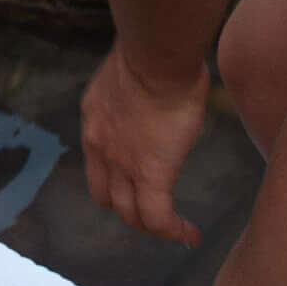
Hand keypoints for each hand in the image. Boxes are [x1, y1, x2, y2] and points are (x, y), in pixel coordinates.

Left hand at [77, 46, 211, 247]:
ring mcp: (122, 164)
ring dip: (151, 225)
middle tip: (154, 214)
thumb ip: (138, 85)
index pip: (99, 163)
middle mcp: (100, 146)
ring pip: (131, 213)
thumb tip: (159, 80)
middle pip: (107, 196)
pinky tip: (191, 235)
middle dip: (128, 209)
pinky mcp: (151, 174)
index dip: (115, 179)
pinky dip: (173, 231)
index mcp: (96, 119)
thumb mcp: (133, 69)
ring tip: (174, 231)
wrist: (155, 55)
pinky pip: (158, 217)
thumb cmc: (154, 50)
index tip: (137, 183)